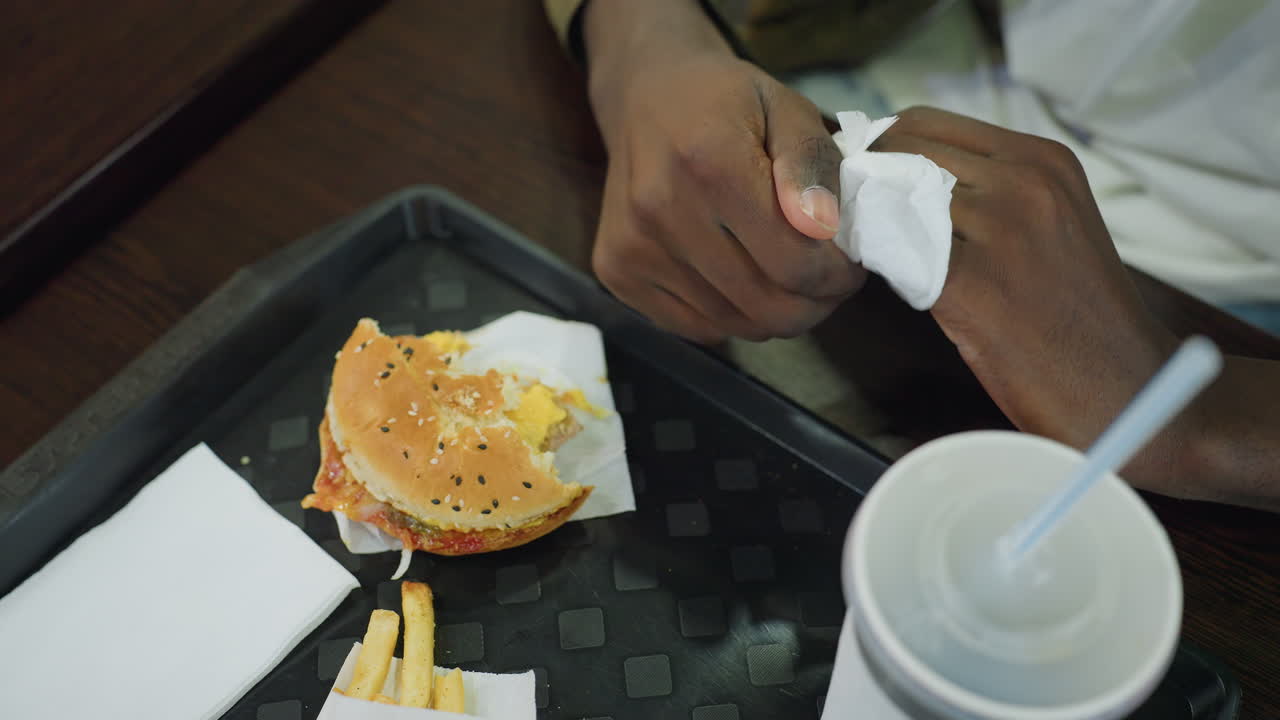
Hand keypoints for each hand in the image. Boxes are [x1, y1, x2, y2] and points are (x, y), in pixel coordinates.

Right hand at [582, 0, 864, 343]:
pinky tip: (741, 279)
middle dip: (814, 303)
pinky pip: (698, 328)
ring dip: (775, 313)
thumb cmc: (727, 102)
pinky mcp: (616, 271)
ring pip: (735, 325)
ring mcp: (632, 248)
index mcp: (710, 162)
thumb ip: (811, 163)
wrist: (646, 94)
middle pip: (767, 306)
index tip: (849, 263)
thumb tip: (823, 227)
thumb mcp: (787, 108)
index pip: (796, 263)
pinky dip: (733, 316)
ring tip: (787, 275)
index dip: (837, 275)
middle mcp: (661, 210)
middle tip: (827, 280)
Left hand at [873, 108, 1184, 482]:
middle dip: (866, 180)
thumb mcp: (1047, 225)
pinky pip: (895, 251)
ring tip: (866, 249)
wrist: (1126, 386)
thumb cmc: (1075, 316)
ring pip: (892, 198)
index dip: (882, 151)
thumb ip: (985, 193)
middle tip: (849, 216)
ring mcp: (1001, 230)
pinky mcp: (975, 284)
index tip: (862, 181)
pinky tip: (878, 279)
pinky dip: (874, 260)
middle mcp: (1024, 182)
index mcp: (1042, 159)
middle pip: (901, 151)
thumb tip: (896, 178)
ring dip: (866, 220)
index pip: (926, 123)